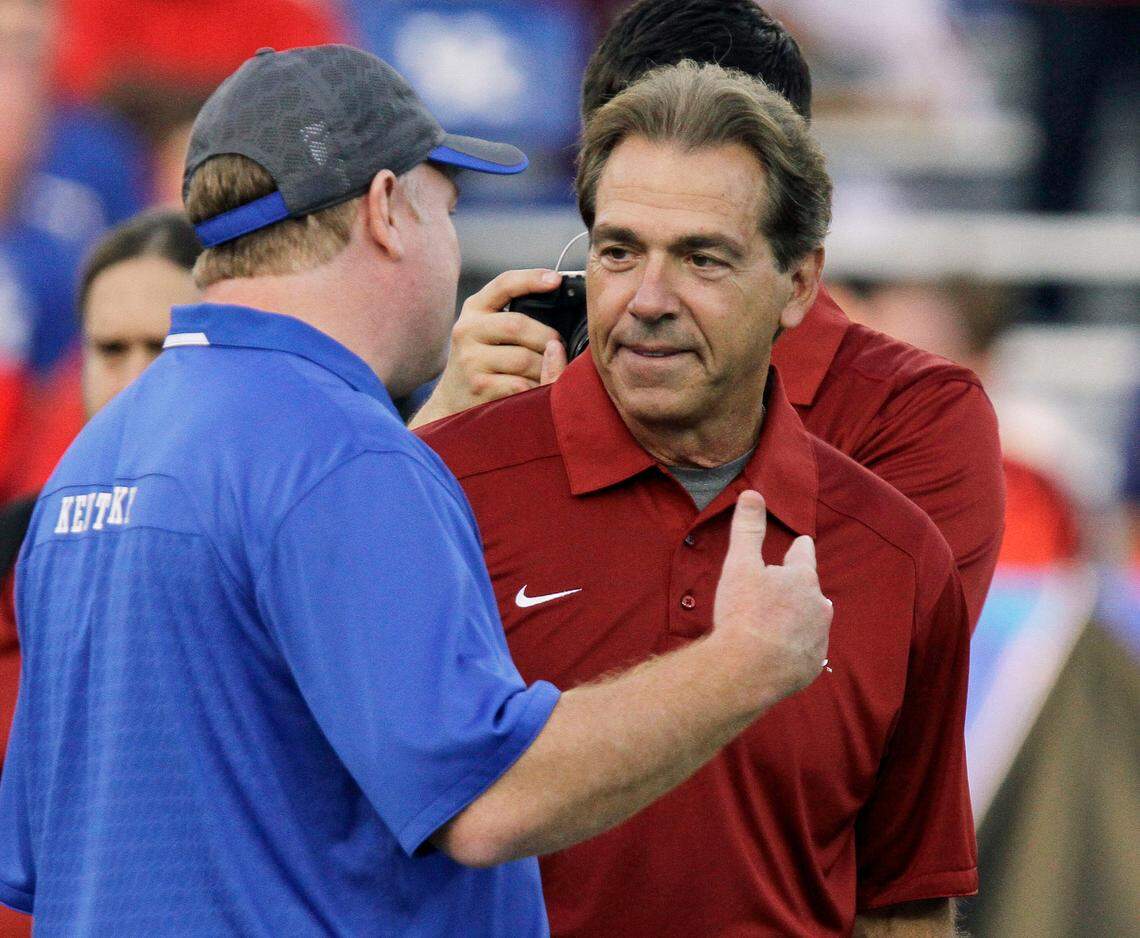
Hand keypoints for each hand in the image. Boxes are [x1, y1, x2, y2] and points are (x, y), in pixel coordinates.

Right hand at [409, 269, 568, 427]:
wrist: (452, 400)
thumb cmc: (482, 361)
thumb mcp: (487, 330)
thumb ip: (514, 316)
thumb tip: (561, 309)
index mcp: (474, 308)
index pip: (504, 285)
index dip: (531, 279)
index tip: (556, 280)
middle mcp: (467, 330)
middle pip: (518, 325)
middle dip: (547, 337)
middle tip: (560, 347)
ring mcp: (470, 360)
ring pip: (524, 359)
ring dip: (545, 366)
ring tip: (550, 370)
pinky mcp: (479, 387)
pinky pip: (521, 384)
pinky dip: (537, 387)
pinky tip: (539, 388)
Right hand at [711, 491, 832, 708]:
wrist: (746, 671)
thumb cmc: (743, 613)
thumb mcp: (740, 564)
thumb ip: (748, 528)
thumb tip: (752, 493)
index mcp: (803, 578)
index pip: (805, 554)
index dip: (798, 549)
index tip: (799, 545)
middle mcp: (819, 607)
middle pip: (811, 589)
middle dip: (798, 587)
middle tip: (779, 589)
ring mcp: (818, 639)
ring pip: (811, 620)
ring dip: (798, 618)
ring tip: (778, 622)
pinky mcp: (812, 666)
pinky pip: (806, 650)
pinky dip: (795, 646)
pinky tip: (778, 650)